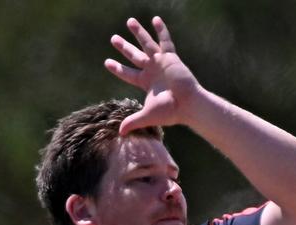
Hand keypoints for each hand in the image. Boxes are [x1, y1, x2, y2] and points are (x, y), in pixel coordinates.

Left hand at [105, 17, 200, 133]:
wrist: (188, 105)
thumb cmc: (170, 112)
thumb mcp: (148, 116)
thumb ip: (133, 122)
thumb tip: (120, 133)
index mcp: (146, 83)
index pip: (128, 74)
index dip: (117, 69)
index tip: (107, 62)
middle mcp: (152, 70)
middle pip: (134, 56)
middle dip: (124, 48)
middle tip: (114, 39)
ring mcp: (161, 63)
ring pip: (147, 44)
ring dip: (139, 33)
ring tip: (129, 21)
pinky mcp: (171, 58)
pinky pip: (165, 41)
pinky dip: (161, 30)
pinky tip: (155, 19)